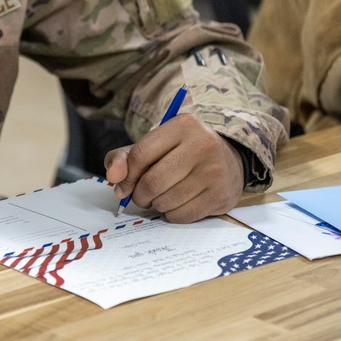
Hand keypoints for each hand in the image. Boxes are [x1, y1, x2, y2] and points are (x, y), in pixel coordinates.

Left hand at [104, 114, 243, 222]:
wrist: (227, 162)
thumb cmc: (180, 153)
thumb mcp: (153, 145)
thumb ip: (124, 157)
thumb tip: (113, 177)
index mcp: (183, 125)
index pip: (140, 155)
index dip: (126, 176)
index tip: (122, 186)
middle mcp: (203, 144)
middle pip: (153, 182)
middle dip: (138, 195)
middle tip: (140, 196)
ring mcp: (215, 171)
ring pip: (166, 201)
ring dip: (155, 205)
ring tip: (159, 197)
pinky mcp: (221, 196)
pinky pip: (182, 215)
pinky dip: (171, 214)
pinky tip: (176, 204)